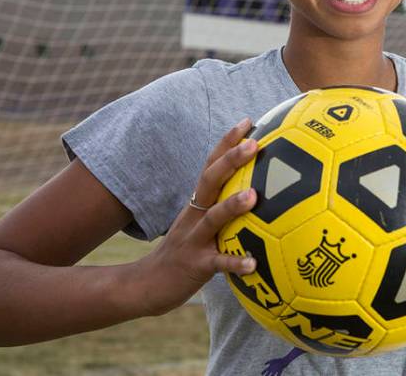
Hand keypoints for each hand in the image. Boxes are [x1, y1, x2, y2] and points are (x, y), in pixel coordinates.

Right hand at [137, 118, 259, 314]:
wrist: (147, 284)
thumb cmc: (184, 251)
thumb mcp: (200, 224)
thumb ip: (223, 208)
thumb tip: (258, 193)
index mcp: (197, 203)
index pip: (212, 165)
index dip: (227, 142)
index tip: (248, 121)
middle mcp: (194, 215)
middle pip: (210, 181)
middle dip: (231, 160)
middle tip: (254, 143)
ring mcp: (193, 239)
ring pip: (212, 218)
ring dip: (232, 206)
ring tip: (253, 196)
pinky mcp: (195, 266)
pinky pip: (217, 264)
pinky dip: (234, 263)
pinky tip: (253, 264)